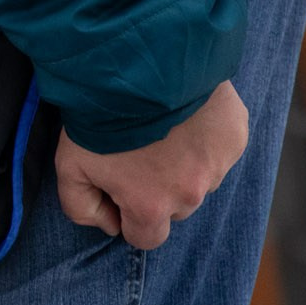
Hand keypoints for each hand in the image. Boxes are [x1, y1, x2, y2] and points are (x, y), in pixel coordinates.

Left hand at [54, 81, 248, 249]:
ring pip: (200, 178)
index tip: (120, 192)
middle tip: (138, 153)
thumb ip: (81, 206)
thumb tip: (107, 224)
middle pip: (175, 207)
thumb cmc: (100, 117)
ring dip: (184, 163)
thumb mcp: (69, 166)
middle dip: (158, 189)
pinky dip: (204, 138)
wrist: (138, 67)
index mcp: (152, 206)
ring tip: (161, 130)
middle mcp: (192, 193)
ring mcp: (219, 164)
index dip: (130, 219)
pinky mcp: (235, 135)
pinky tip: (184, 115)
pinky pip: (219, 148)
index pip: (147, 237)